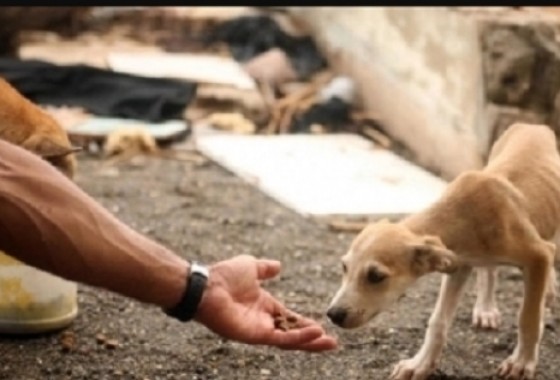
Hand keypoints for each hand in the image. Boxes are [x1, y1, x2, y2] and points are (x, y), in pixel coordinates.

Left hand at [194, 254, 337, 351]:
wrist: (207, 285)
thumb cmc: (224, 275)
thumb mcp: (251, 267)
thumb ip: (265, 269)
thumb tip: (278, 266)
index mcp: (263, 306)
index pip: (289, 319)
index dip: (305, 323)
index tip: (322, 327)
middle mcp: (263, 321)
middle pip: (293, 333)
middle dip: (312, 339)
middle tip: (332, 342)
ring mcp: (259, 330)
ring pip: (290, 340)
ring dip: (310, 341)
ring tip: (329, 343)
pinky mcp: (255, 335)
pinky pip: (281, 338)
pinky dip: (299, 337)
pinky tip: (315, 334)